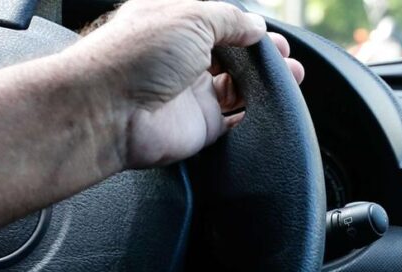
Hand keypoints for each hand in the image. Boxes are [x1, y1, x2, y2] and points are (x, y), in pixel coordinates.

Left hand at [69, 0, 303, 167]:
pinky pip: (236, 121)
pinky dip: (257, 115)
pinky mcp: (200, 125)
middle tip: (284, 58)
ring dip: (267, 83)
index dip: (246, 27)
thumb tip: (256, 28)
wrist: (109, 109)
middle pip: (233, 57)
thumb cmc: (137, 53)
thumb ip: (230, 21)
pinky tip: (274, 106)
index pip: (219, 22)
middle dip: (262, 56)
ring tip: (292, 78)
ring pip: (239, 87)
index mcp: (175, 23)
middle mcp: (182, 57)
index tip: (268, 34)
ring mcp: (191, 93)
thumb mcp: (191, 16)